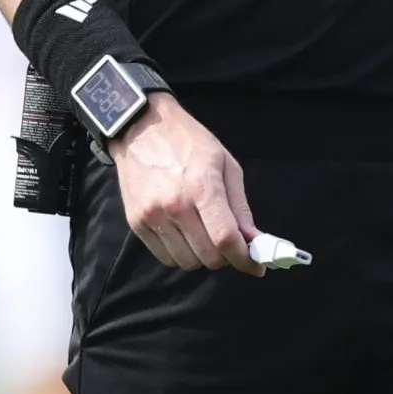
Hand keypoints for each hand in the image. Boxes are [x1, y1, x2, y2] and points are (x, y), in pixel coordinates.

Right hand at [109, 93, 263, 275]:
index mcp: (201, 186)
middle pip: (208, 256)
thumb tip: (253, 241)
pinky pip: (165, 257)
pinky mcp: (136, 223)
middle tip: (230, 244)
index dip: (244, 259)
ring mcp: (152, 216)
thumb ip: (240, 207)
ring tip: (205, 235)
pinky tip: (186, 235)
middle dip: (225, 257)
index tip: (256, 266)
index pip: (225, 238)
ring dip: (202, 257)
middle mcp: (175, 205)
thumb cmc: (189, 141)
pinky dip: (181, 254)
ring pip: (187, 262)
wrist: (141, 127)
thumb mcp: (225, 164)